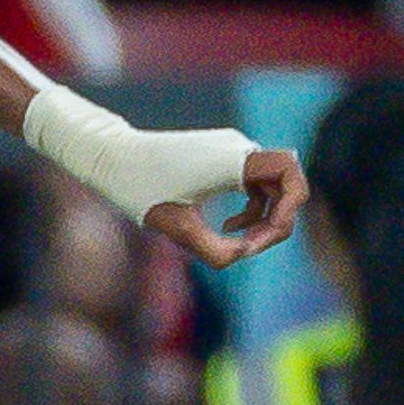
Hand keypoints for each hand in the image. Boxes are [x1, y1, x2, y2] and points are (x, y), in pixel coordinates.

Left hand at [145, 145, 307, 267]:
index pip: (290, 173)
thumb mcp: (178, 227)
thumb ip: (216, 250)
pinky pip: (255, 185)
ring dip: (264, 218)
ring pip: (272, 187)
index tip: (260, 238)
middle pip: (286, 184)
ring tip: (238, 243)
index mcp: (233, 160)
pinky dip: (250, 210)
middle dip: (276, 221)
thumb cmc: (142, 188)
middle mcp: (239, 150)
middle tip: (249, 247)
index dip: (289, 210)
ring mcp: (232, 152)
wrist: (113, 159)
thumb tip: (243, 254)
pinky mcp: (223, 159)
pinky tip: (227, 228)